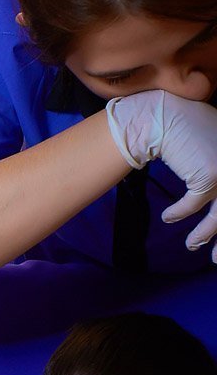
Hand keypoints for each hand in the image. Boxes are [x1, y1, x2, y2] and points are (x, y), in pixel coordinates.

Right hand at [106, 90, 216, 251]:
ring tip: (192, 246)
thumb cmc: (182, 128)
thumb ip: (214, 165)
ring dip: (204, 234)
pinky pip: (194, 204)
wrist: (162, 116)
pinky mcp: (211, 176)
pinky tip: (168, 218)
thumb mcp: (207, 147)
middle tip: (215, 258)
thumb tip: (210, 195)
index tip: (214, 236)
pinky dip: (180, 213)